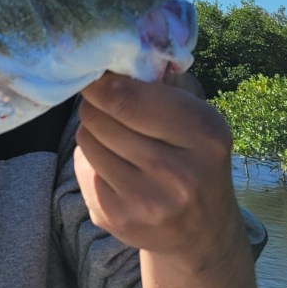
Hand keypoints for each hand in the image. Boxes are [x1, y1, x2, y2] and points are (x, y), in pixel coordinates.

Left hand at [74, 72, 242, 259]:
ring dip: (92, 131)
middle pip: (100, 117)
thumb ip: (164, 84)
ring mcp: (146, 201)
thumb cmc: (195, 157)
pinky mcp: (117, 218)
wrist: (203, 231)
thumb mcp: (198, 117)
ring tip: (115, 136)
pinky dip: (91, 160)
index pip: (126, 97)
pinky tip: (115, 167)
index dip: (101, 81)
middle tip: (104, 103)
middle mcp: (178, 173)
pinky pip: (82, 169)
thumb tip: (114, 56)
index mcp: (204, 134)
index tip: (96, 74)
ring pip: (86, 140)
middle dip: (95, 104)